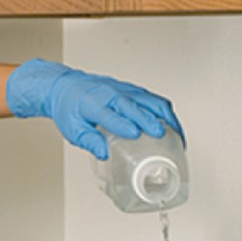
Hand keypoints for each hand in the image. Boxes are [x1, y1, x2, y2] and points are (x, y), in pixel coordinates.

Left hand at [6, 59, 183, 159]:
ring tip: (176, 136)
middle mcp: (111, 94)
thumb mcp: (72, 129)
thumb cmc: (69, 108)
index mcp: (93, 104)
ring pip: (150, 100)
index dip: (123, 124)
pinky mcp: (132, 89)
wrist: (65, 87)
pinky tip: (171, 127)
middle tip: (161, 135)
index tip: (134, 134)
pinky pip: (153, 99)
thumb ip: (88, 141)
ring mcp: (124, 90)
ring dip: (165, 116)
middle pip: (135, 105)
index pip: (111, 114)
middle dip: (149, 119)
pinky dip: (165, 112)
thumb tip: (102, 153)